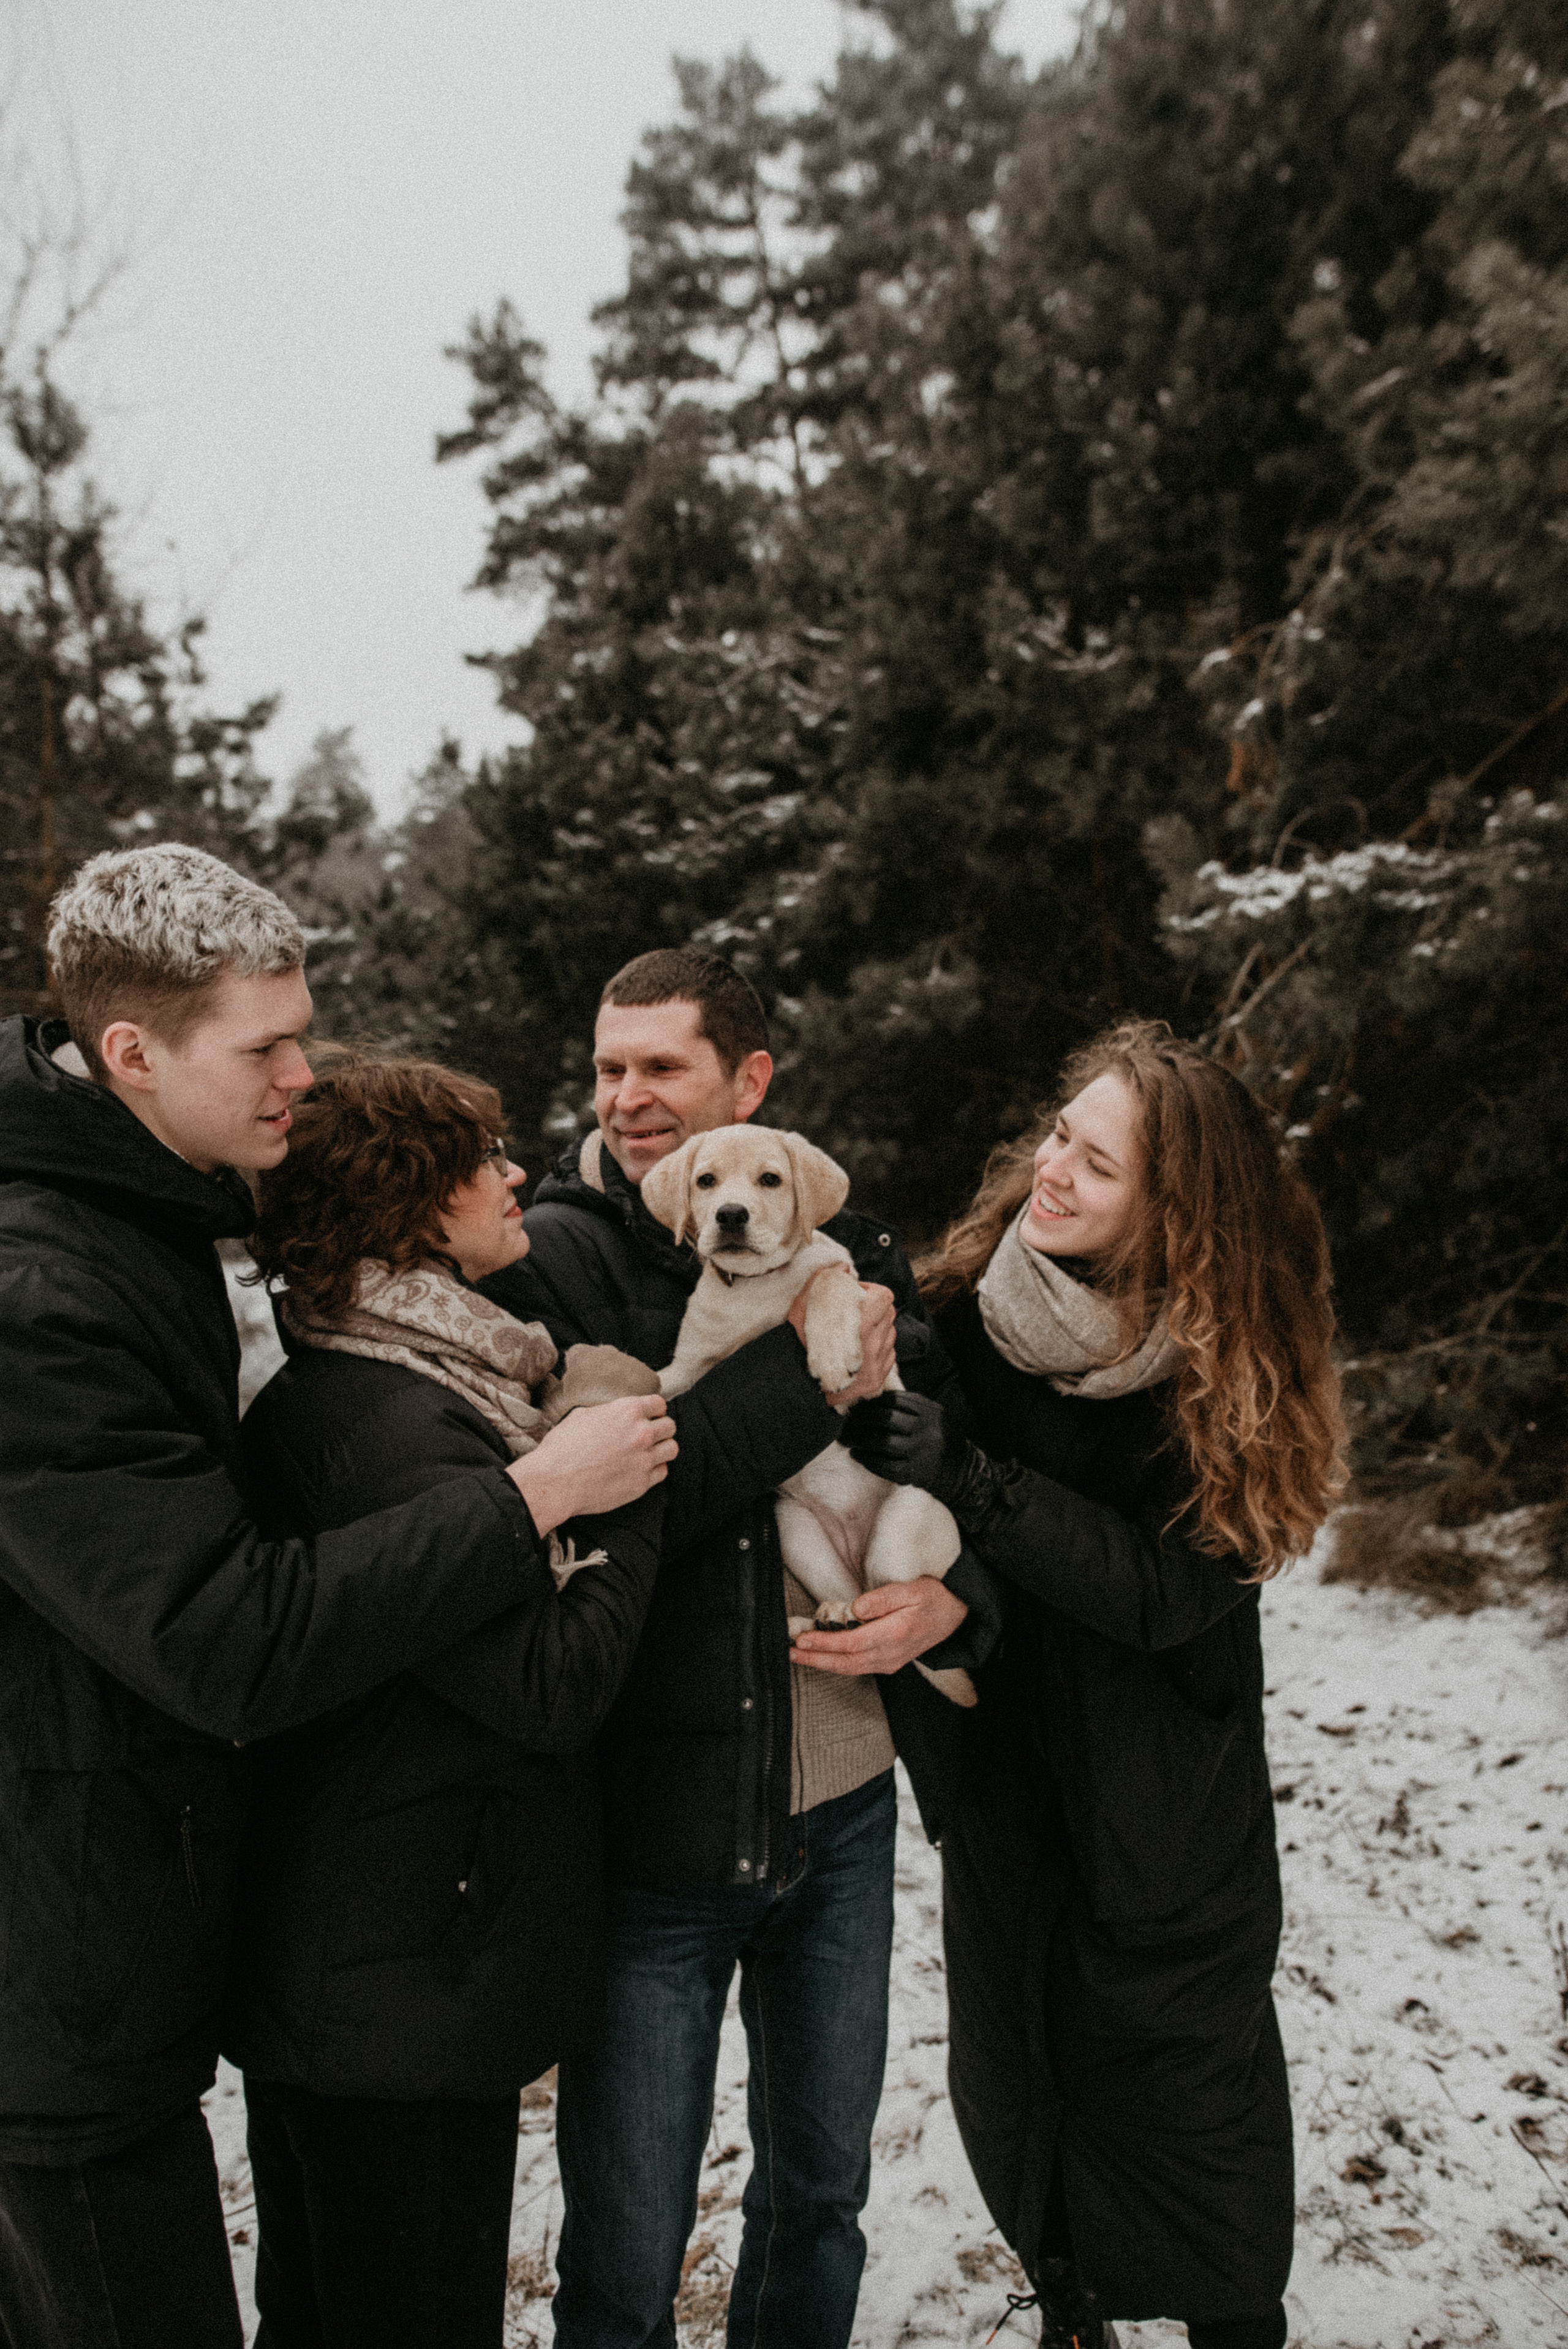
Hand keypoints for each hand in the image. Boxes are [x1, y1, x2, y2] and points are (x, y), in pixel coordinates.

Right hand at [507, 1394, 677, 1534]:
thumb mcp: (581, 1415)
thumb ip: (607, 1412)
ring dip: (661, 1448)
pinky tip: (640, 1468)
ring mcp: (644, 1459)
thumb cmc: (562, 1448)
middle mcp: (642, 1433)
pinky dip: (654, 1469)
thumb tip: (614, 1413)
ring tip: (648, 1451)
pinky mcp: (642, 1483)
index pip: (659, 1404)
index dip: (653, 1410)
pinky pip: (662, 1472)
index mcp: (628, 1411)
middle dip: (660, 1428)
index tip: (648, 1415)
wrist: (555, 1482)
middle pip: (670, 1426)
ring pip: (672, 1449)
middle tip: (647, 1435)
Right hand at [784, 1280, 895, 1407]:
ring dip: (878, 1330)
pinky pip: (888, 1356)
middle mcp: (872, 1345)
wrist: (794, 1384)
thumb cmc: (796, 1342)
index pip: (884, 1297)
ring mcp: (876, 1364)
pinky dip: (878, 1350)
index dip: (871, 1292)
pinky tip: (859, 1351)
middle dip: (876, 1310)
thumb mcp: (802, 1305)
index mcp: (859, 1323)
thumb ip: (822, 1280)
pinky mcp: (875, 1380)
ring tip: (856, 1334)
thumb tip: (843, 1267)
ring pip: (890, 1335)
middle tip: (857, 1313)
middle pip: (889, 1315)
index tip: (856, 1296)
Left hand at [790, 1578, 969, 1674]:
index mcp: (894, 1635)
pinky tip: (823, 1656)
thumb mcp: (911, 1589)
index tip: (802, 1638)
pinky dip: (837, 1663)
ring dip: (823, 1663)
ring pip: (850, 1668)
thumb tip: (855, 1609)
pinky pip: (858, 1667)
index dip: (824, 1642)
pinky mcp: (889, 1662)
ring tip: (799, 1655)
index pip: (851, 1643)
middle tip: (790, 1652)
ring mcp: (890, 1662)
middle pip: (845, 1662)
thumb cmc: (932, 1597)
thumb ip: (882, 1599)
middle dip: (815, 1658)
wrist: (956, 1614)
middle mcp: (891, 1654)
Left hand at [839, 1388, 962, 1488]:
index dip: (871, 1403)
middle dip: (861, 1420)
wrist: (964, 1472)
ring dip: (860, 1440)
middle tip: (846, 1423)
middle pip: (885, 1419)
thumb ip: (909, 1408)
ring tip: (846, 1439)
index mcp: (931, 1411)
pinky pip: (885, 1466)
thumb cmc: (940, 1440)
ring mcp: (921, 1452)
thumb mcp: (932, 1417)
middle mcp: (928, 1429)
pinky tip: (857, 1455)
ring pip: (882, 1442)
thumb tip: (870, 1402)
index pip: (894, 1400)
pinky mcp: (916, 1473)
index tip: (856, 1406)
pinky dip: (868, 1460)